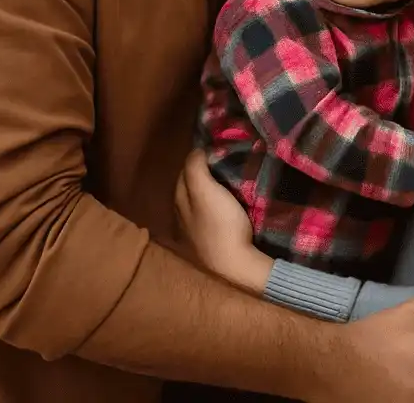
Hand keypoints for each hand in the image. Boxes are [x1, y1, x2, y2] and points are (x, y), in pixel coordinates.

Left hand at [175, 150, 272, 292]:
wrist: (235, 265)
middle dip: (201, 173)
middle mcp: (179, 215)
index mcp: (178, 199)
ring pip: (196, 202)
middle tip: (225, 162)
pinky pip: (206, 217)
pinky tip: (224, 206)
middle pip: (188, 186)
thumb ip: (195, 168)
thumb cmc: (221, 224)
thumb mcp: (206, 191)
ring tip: (227, 181)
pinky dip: (213, 207)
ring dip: (207, 190)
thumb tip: (195, 150)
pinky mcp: (205, 243)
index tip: (219, 149)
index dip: (199, 157)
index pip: (184, 169)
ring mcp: (191, 232)